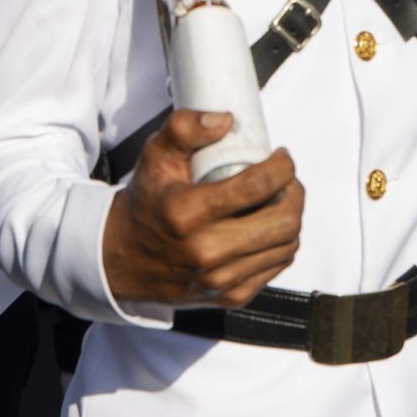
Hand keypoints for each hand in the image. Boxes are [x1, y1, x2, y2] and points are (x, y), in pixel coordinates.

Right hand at [100, 110, 305, 309]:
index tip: (280, 157)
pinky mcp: (231, 296)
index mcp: (188, 213)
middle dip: (294, 192)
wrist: (122, 259)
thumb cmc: (145, 203)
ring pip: (286, 245)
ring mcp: (221, 279)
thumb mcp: (155, 156)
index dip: (282, 166)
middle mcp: (207, 251)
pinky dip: (280, 243)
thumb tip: (226, 120)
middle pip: (283, 220)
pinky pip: (277, 265)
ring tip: (278, 200)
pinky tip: (266, 226)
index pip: (258, 186)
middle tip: (285, 179)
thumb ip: (185, 128)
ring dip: (291, 217)